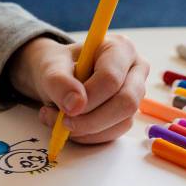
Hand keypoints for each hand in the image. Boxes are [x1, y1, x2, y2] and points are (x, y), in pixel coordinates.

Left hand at [8, 35, 148, 143]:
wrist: (59, 77)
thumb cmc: (59, 66)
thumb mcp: (51, 67)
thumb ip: (59, 82)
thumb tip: (75, 105)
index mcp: (120, 48)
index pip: (111, 78)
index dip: (89, 98)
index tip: (66, 109)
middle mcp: (135, 70)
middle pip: (126, 103)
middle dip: (92, 120)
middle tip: (64, 123)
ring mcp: (135, 95)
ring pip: (121, 123)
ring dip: (87, 130)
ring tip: (58, 121)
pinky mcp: (127, 115)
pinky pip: (114, 133)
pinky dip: (89, 136)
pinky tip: (70, 126)